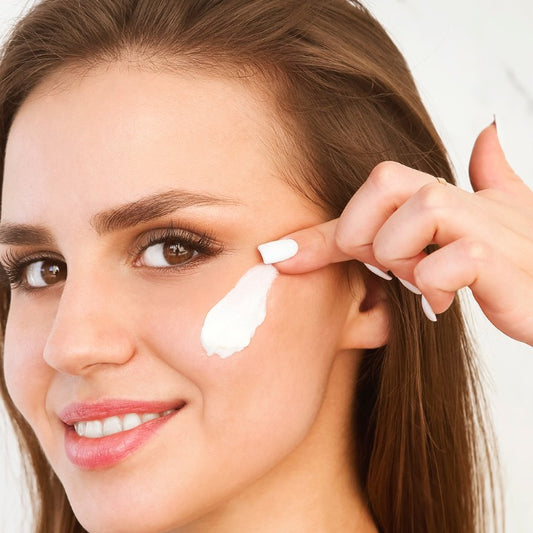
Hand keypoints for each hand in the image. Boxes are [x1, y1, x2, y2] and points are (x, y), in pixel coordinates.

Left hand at [259, 123, 532, 345]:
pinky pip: (447, 262)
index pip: (375, 188)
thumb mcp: (490, 228)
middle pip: (386, 181)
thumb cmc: (524, 266)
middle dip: (369, 233)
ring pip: (415, 214)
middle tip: (390, 266)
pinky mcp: (500, 261)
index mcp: (451, 195)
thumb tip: (487, 131)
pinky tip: (444, 302)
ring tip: (422, 282)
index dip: (324, 228)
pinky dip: (435, 287)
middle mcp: (465, 200)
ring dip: (403, 260)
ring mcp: (485, 227)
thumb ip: (485, 179)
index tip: (279, 257)